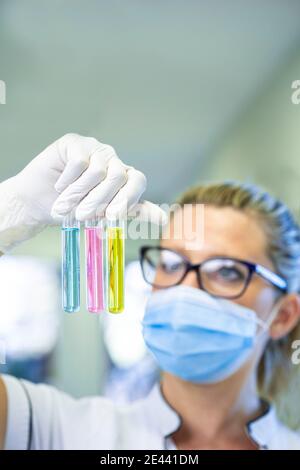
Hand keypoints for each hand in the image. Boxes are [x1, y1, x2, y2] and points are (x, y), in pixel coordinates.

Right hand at [0, 133, 166, 251]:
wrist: (39, 204)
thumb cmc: (72, 210)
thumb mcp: (104, 215)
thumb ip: (133, 213)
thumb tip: (164, 220)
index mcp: (124, 177)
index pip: (138, 181)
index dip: (128, 198)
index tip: (112, 216)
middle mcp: (112, 160)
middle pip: (118, 177)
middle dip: (99, 201)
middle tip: (82, 215)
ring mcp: (94, 149)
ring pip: (97, 171)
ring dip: (79, 194)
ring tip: (66, 204)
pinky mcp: (74, 142)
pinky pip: (79, 162)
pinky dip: (68, 180)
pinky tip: (59, 185)